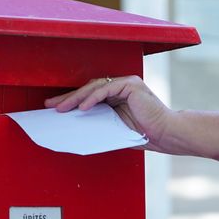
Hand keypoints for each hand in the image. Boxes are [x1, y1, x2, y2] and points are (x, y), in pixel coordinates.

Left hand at [44, 76, 174, 152]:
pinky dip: (93, 98)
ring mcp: (127, 84)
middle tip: (52, 106)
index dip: (72, 101)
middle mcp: (122, 86)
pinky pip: (106, 90)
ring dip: (76, 98)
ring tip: (62, 108)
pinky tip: (82, 108)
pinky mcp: (131, 85)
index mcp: (118, 96)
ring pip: (95, 87)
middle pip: (89, 89)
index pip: (90, 96)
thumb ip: (100, 122)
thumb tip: (77, 125)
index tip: (56, 108)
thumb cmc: (145, 134)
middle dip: (69, 98)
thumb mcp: (115, 128)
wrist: (166, 134)